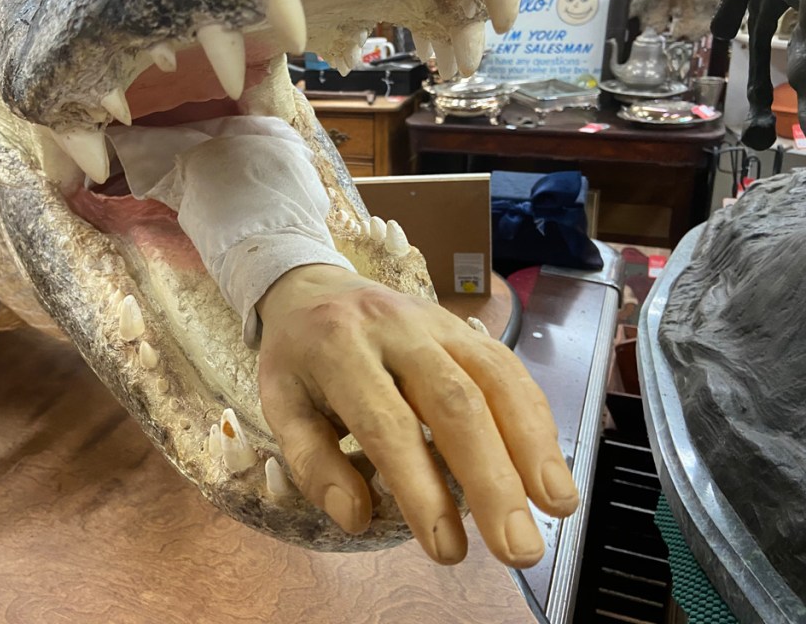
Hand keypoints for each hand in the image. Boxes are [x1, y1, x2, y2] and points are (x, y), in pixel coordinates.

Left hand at [256, 264, 578, 566]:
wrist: (313, 286)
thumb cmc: (298, 358)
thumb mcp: (279, 404)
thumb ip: (311, 462)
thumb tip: (356, 517)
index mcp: (339, 350)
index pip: (387, 424)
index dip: (421, 489)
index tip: (445, 549)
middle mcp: (396, 329)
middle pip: (455, 402)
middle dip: (492, 480)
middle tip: (516, 548)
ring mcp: (438, 323)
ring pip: (495, 380)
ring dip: (532, 447)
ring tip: (556, 508)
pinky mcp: (465, 326)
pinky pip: (508, 368)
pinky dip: (535, 419)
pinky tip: (549, 467)